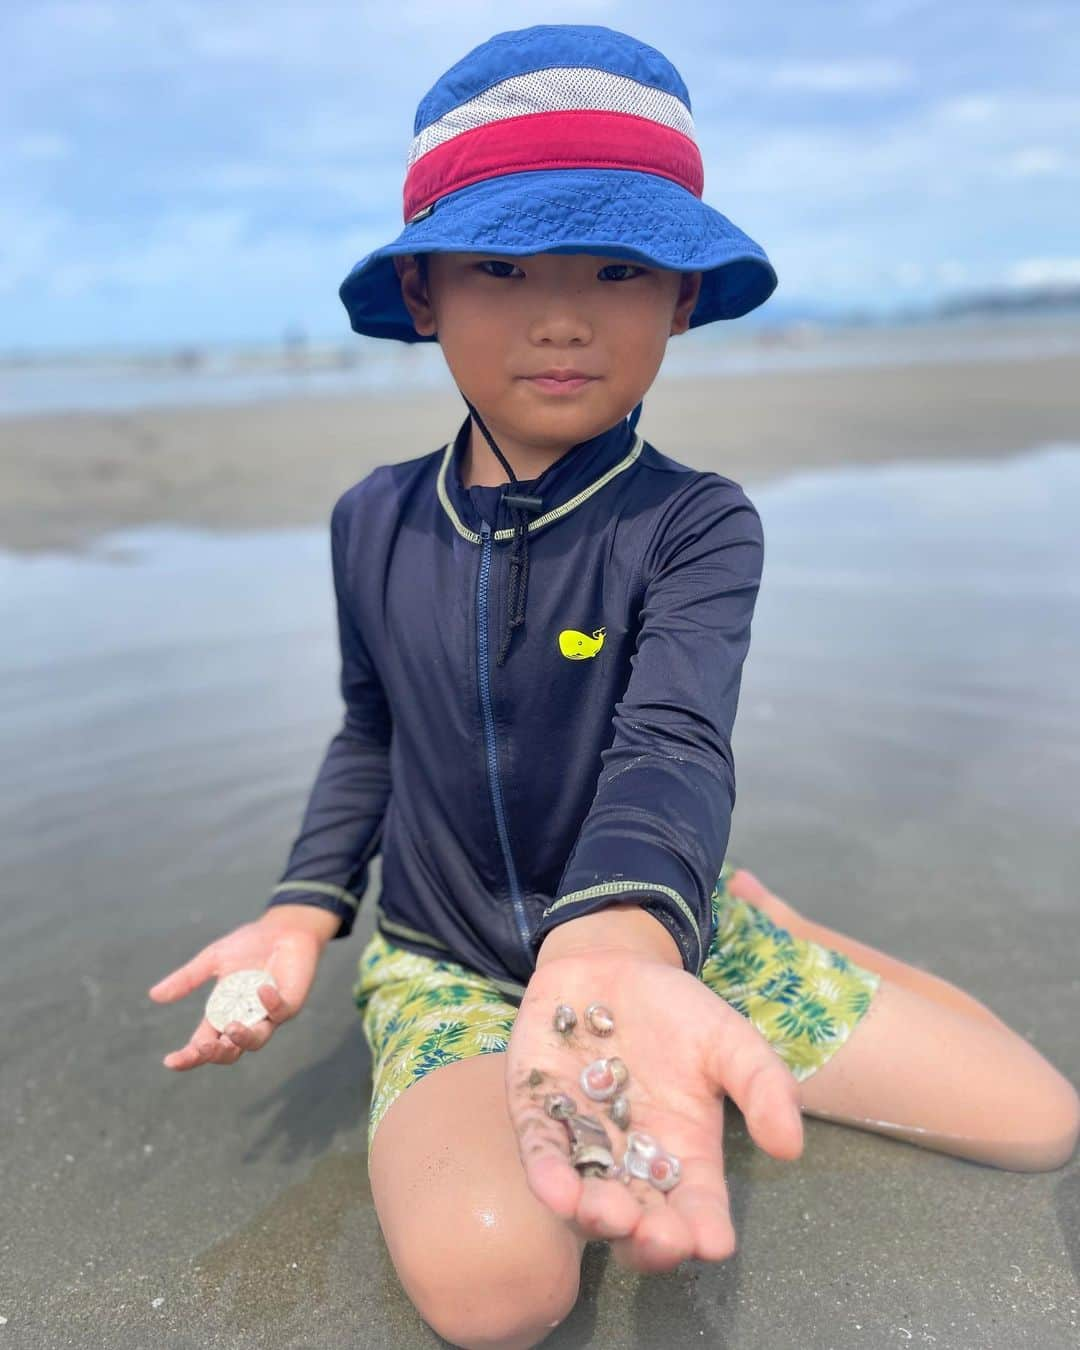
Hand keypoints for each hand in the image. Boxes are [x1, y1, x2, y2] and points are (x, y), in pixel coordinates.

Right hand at [147, 905, 334, 1068]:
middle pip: (228, 1051)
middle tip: (201, 1047)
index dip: (188, 1056)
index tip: (171, 1061)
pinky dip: (271, 1004)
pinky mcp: (290, 1002)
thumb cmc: (250, 945)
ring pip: (256, 1041)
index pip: (203, 1043)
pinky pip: (281, 1012)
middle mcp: (245, 1019)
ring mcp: (268, 1014)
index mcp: (223, 1013)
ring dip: (242, 1039)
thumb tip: (154, 995)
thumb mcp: (213, 960)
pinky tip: (262, 989)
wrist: (283, 928)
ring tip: (231, 1028)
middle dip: (213, 1054)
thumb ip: (187, 979)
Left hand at [505, 947, 803, 1271]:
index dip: (704, 1230)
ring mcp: (581, 1142)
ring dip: (593, 1215)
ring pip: (585, 1197)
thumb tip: (790, 1146)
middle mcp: (631, 1162)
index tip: (714, 1241)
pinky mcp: (537, 1114)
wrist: (611, 966)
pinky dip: (546, 1173)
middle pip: (639, 1220)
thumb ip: (763, 1085)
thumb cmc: (677, 1013)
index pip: (697, 1208)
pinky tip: (555, 1189)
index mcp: (684, 1154)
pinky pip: (539, 1151)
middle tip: (658, 1238)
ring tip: (606, 1215)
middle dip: (647, 1238)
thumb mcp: (730, 1040)